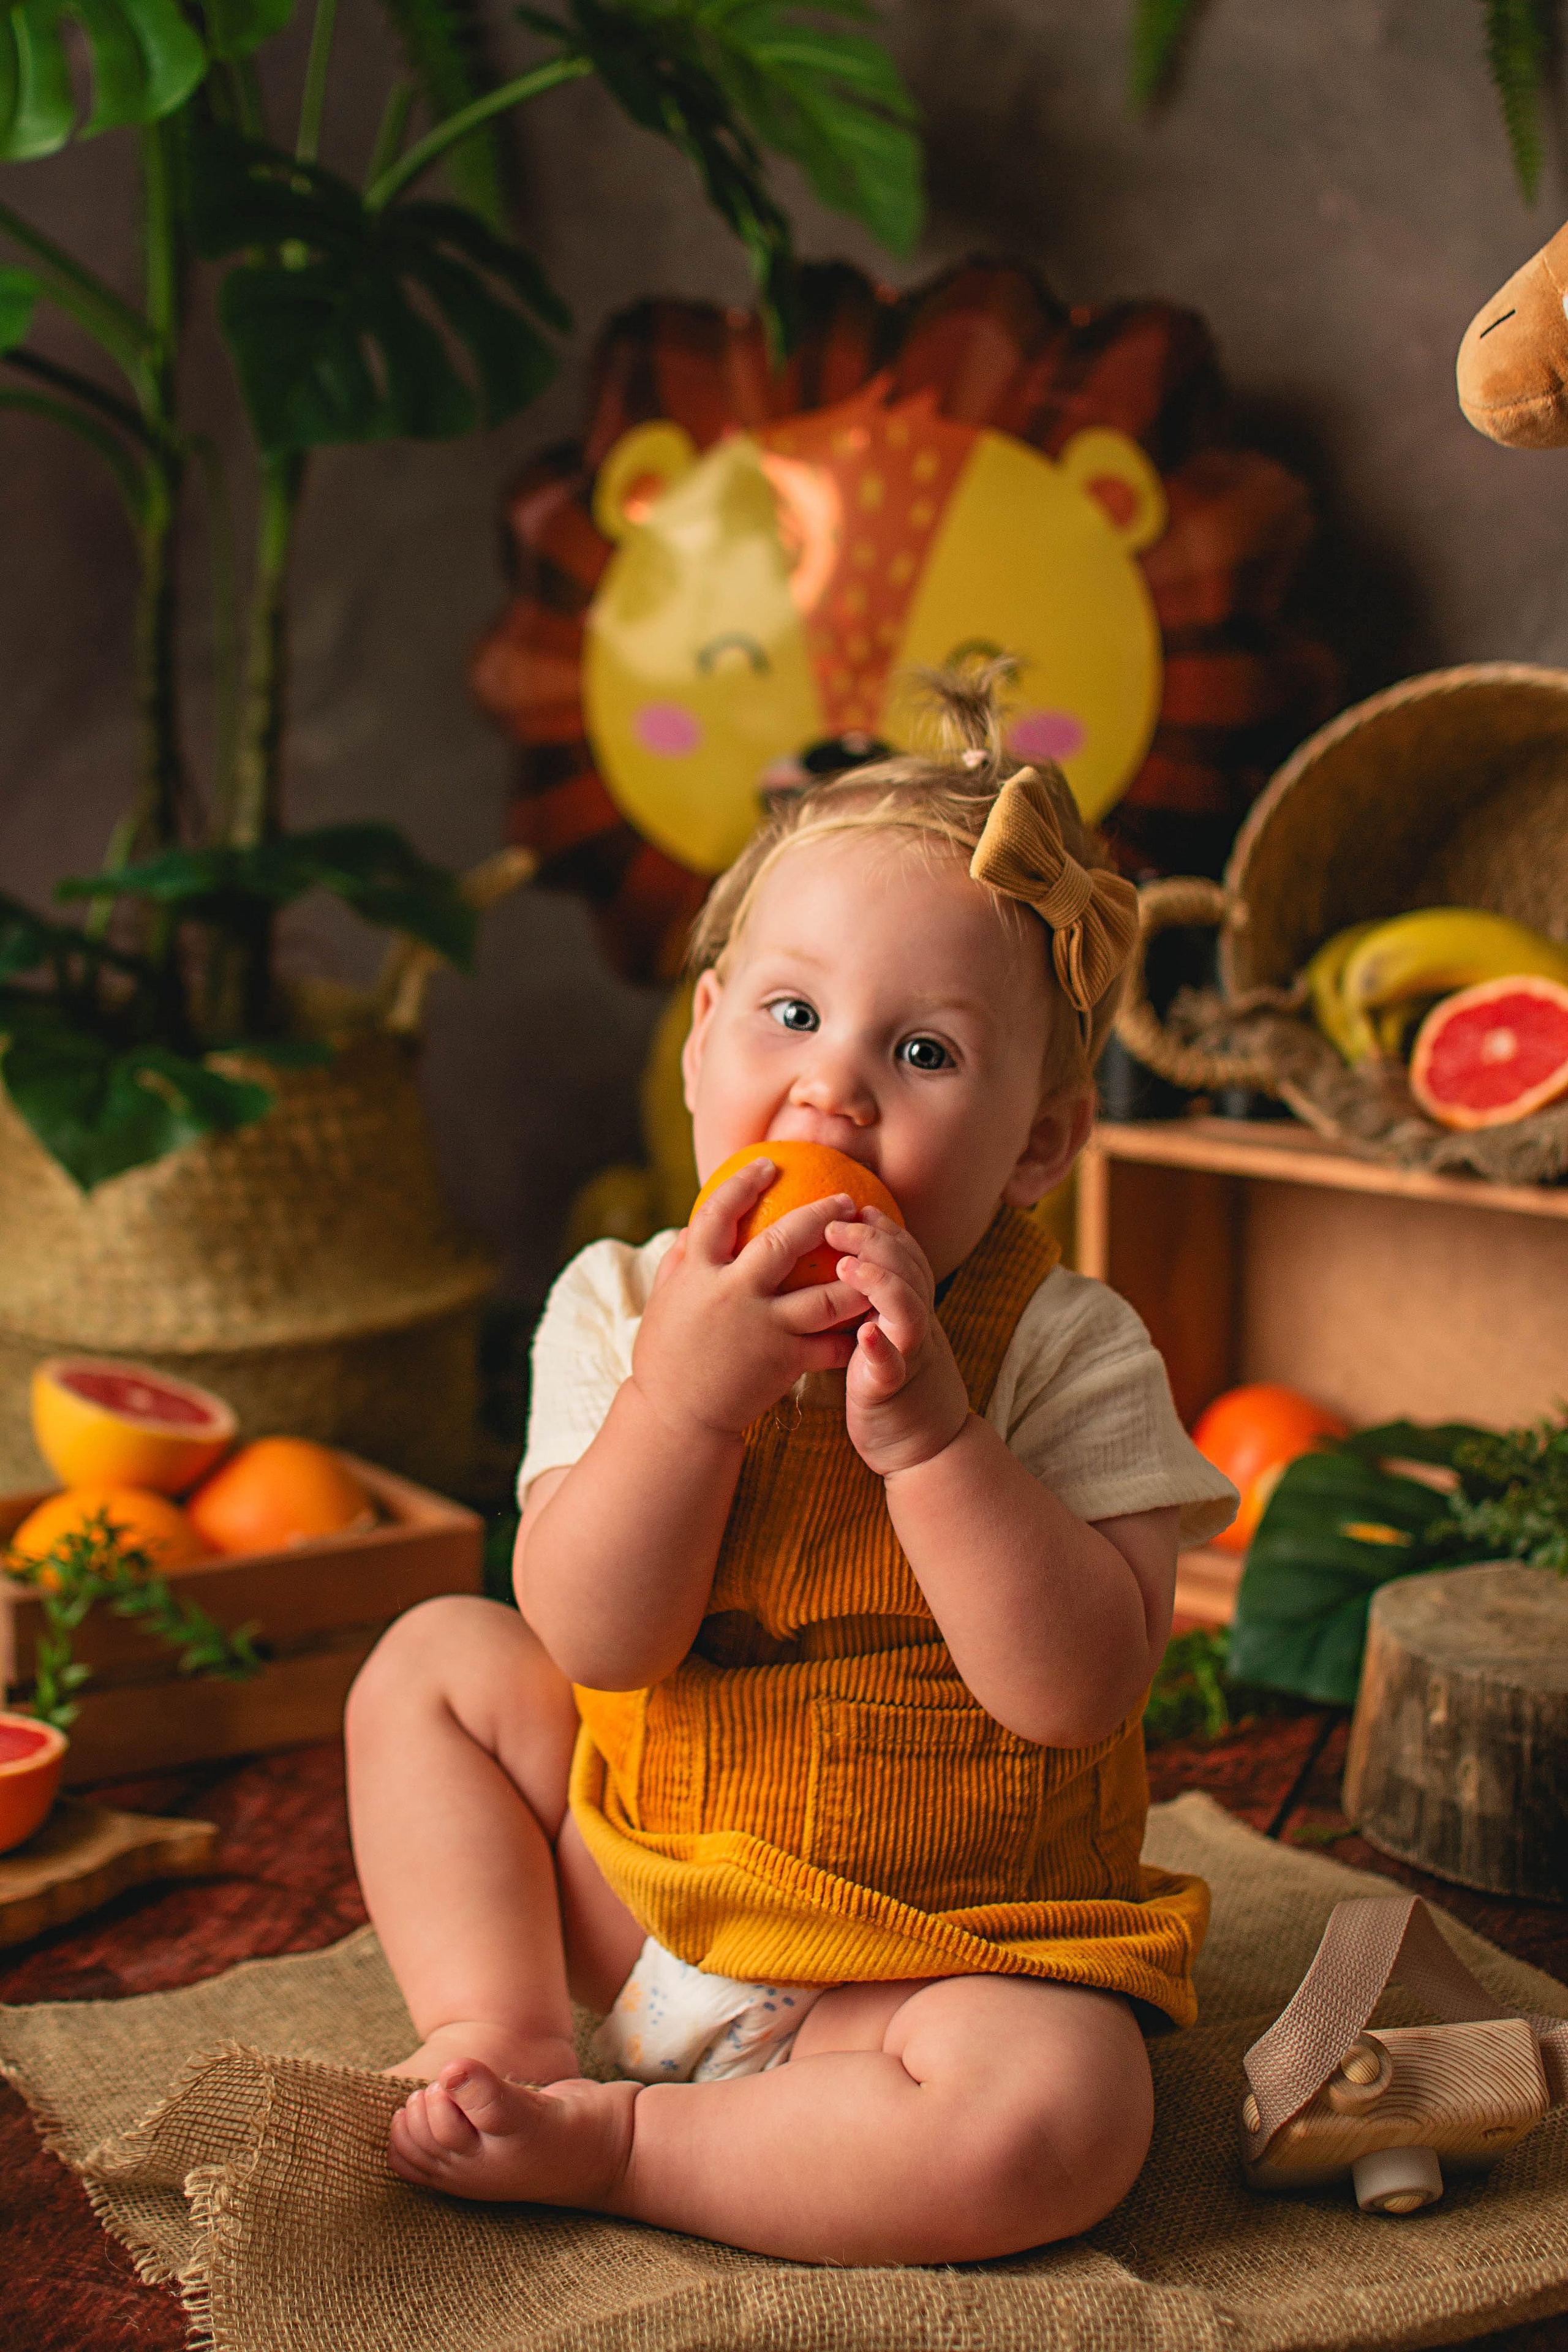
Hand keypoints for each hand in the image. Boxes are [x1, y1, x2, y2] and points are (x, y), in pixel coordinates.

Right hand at [632, 1160, 865, 1439]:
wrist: (675, 1418)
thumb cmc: (666, 1355)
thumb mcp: (663, 1300)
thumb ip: (680, 1260)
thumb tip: (694, 1225)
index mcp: (697, 1272)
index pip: (719, 1212)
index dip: (745, 1182)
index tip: (770, 1164)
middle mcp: (732, 1294)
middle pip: (785, 1242)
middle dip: (822, 1216)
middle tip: (847, 1201)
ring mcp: (762, 1329)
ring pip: (825, 1297)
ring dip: (857, 1276)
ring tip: (877, 1259)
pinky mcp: (784, 1363)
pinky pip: (830, 1344)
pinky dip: (853, 1332)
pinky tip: (872, 1318)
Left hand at [827, 1210, 970, 1476]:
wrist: (927, 1451)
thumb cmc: (894, 1389)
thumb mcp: (888, 1336)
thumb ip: (873, 1304)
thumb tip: (843, 1267)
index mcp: (912, 1311)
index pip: (906, 1257)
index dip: (885, 1229)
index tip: (859, 1207)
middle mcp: (917, 1328)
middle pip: (908, 1271)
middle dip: (875, 1242)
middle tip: (835, 1225)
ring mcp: (910, 1358)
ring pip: (908, 1311)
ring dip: (880, 1283)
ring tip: (845, 1266)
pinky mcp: (894, 1391)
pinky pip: (892, 1367)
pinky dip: (880, 1349)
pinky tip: (864, 1336)